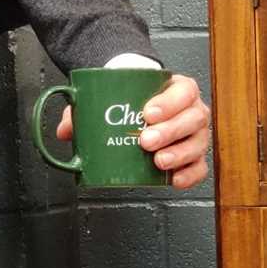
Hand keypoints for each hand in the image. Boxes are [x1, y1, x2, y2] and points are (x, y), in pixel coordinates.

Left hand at [56, 74, 210, 189]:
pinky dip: (190, 174)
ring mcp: (195, 134)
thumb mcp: (112, 96)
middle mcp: (192, 110)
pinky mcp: (194, 156)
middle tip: (145, 141)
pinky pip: (200, 167)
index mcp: (178, 89)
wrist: (141, 105)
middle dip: (170, 131)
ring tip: (158, 161)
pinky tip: (174, 179)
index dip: (169, 102)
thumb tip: (66, 130)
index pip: (184, 91)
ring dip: (179, 154)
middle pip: (193, 119)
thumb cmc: (132, 101)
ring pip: (198, 144)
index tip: (147, 113)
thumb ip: (86, 110)